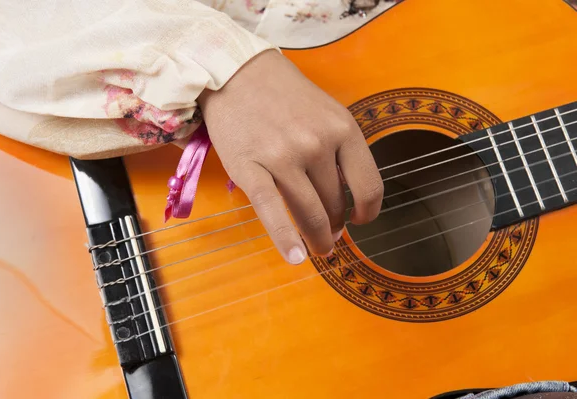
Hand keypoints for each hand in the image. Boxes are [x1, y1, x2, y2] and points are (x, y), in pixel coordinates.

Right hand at [198, 50, 382, 264]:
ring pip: (309, 212)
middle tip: (329, 237)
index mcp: (343, 129)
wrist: (237, 73)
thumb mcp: (328, 113)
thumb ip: (342, 151)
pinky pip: (271, 211)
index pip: (369, 186)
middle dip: (334, 227)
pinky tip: (294, 257)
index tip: (360, 220)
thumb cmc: (285, 96)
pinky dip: (284, 238)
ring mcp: (283, 156)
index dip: (368, 212)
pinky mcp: (250, 167)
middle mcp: (317, 144)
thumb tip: (348, 199)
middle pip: (335, 204)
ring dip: (316, 238)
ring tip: (316, 249)